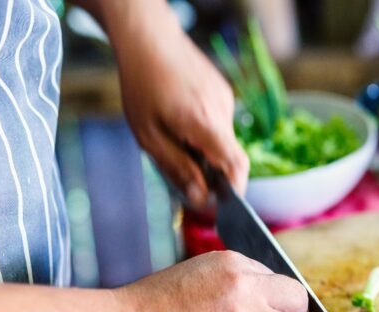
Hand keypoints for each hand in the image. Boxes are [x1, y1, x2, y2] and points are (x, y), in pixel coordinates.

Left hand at [109, 3, 248, 207]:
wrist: (148, 38)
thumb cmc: (142, 86)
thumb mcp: (149, 136)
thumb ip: (177, 168)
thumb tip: (200, 199)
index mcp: (203, 124)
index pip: (236, 165)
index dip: (236, 190)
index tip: (224, 205)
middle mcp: (221, 112)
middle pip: (229, 156)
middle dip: (212, 171)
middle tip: (187, 174)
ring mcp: (225, 100)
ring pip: (223, 139)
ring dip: (205, 148)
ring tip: (175, 135)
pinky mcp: (223, 92)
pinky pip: (219, 122)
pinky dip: (205, 130)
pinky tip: (181, 118)